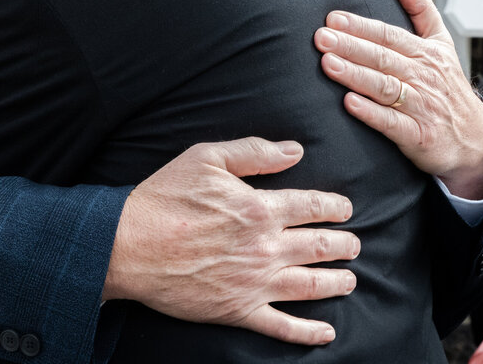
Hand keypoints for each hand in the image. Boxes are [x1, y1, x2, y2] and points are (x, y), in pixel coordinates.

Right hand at [102, 137, 359, 345]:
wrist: (128, 245)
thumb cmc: (165, 198)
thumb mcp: (207, 158)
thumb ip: (254, 152)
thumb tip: (295, 150)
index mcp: (260, 208)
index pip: (314, 207)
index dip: (337, 208)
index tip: (346, 210)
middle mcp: (265, 248)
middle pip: (321, 247)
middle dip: (345, 245)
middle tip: (354, 244)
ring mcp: (254, 283)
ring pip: (311, 285)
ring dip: (337, 283)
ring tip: (349, 279)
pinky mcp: (238, 310)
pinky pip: (282, 326)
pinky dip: (308, 332)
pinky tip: (326, 333)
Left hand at [314, 0, 482, 198]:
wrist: (473, 138)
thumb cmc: (448, 86)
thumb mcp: (441, 43)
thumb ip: (420, 8)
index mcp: (426, 53)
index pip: (389, 35)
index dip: (361, 26)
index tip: (333, 19)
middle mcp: (424, 77)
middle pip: (383, 58)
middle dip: (351, 46)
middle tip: (321, 38)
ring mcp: (422, 106)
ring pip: (385, 87)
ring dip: (356, 75)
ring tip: (328, 64)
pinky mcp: (419, 136)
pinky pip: (392, 123)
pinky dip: (371, 113)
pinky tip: (349, 103)